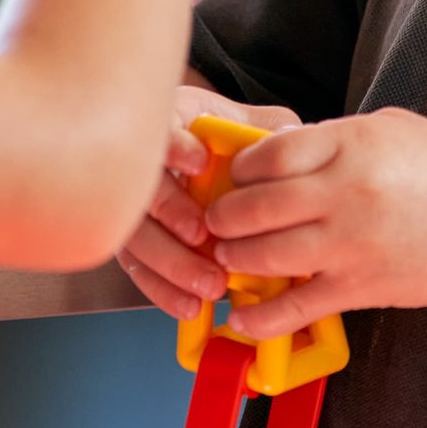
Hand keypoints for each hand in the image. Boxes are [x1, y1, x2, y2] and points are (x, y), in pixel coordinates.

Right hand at [115, 83, 300, 320]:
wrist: (217, 162)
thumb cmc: (234, 142)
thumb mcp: (255, 126)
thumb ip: (270, 133)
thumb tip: (291, 141)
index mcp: (173, 123)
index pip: (161, 128)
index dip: (174, 145)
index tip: (198, 163)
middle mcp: (145, 163)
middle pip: (140, 187)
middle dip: (171, 212)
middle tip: (202, 237)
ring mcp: (135, 205)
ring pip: (135, 235)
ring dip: (171, 263)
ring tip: (209, 284)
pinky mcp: (137, 242)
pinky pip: (140, 270)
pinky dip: (163, 290)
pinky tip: (188, 304)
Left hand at [202, 107, 426, 338]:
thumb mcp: (391, 129)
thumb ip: (333, 138)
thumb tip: (279, 148)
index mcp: (353, 145)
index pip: (269, 154)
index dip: (241, 167)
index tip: (236, 175)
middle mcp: (346, 193)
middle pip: (255, 204)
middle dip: (225, 214)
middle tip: (218, 218)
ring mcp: (351, 245)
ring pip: (264, 254)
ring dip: (234, 257)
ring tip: (229, 255)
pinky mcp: (359, 288)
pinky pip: (296, 307)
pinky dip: (260, 319)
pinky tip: (241, 319)